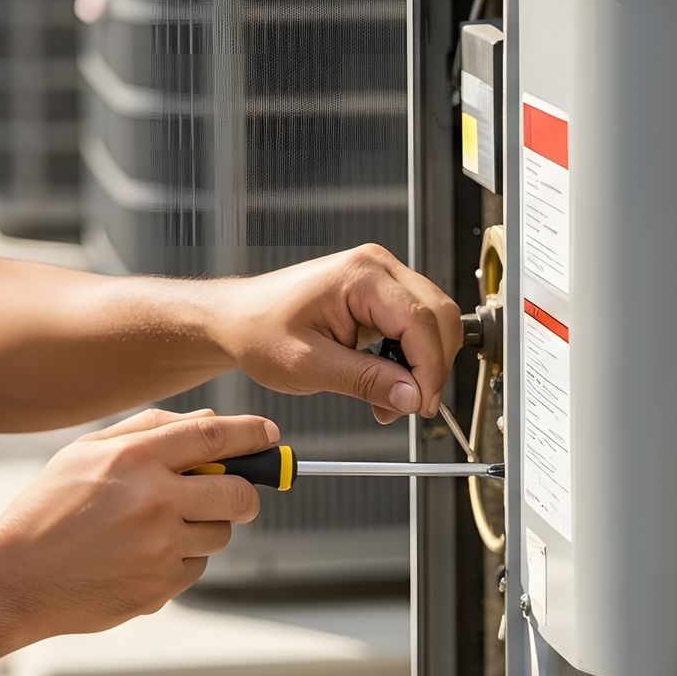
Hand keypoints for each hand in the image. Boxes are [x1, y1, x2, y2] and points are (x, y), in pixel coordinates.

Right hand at [0, 408, 274, 641]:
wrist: (12, 579)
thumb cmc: (47, 510)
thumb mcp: (85, 453)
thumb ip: (148, 429)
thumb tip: (210, 422)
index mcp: (134, 459)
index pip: (215, 436)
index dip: (252, 434)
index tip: (270, 436)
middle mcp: (153, 501)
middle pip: (238, 492)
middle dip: (246, 491)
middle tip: (235, 491)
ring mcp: (159, 548)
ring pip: (220, 533)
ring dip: (207, 526)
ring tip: (161, 526)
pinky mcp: (159, 588)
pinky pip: (196, 567)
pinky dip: (180, 559)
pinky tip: (139, 556)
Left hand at [211, 245, 463, 423]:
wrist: (238, 320)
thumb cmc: (260, 330)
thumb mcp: (309, 365)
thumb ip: (365, 380)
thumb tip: (410, 396)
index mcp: (361, 275)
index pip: (420, 321)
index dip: (429, 369)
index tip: (421, 405)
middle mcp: (378, 268)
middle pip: (438, 317)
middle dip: (432, 367)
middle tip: (411, 407)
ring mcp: (382, 279)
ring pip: (434, 322)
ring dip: (424, 365)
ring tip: (393, 400)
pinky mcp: (381, 295)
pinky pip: (416, 326)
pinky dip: (411, 359)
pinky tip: (389, 383)